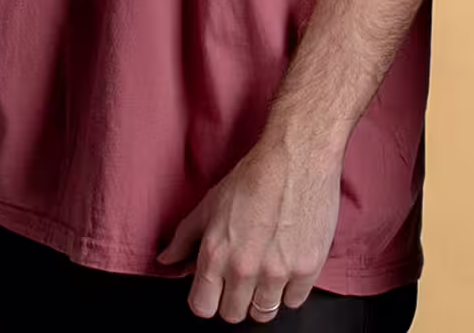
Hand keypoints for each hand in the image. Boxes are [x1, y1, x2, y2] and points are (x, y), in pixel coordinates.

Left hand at [158, 129, 343, 322]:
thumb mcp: (208, 205)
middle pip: (233, 314)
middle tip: (242, 278)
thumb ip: (184, 238)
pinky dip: (290, 290)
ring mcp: (277, 272)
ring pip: (264, 313)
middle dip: (235, 299)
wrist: (296, 159)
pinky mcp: (307, 268)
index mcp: (215, 255)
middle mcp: (244, 268)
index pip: (202, 307)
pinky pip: (294, 301)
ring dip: (262, 297)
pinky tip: (287, 266)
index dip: (207, 300)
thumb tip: (166, 260)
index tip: (215, 290)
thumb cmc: (254, 177)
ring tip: (266, 272)